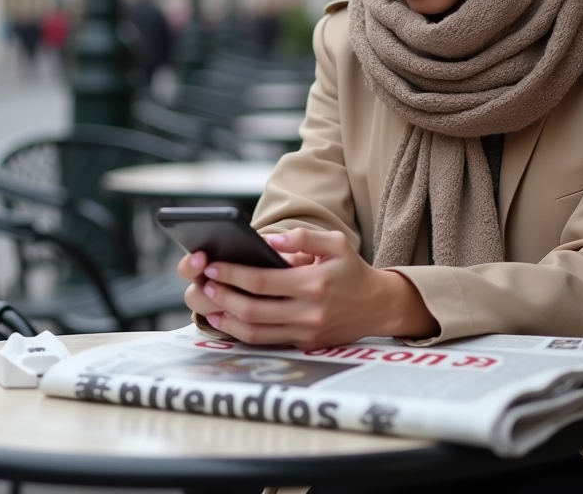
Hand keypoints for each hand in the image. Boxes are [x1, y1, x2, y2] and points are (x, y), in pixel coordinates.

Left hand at [179, 227, 437, 348]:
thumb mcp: (335, 243)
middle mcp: (309, 312)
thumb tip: (267, 241)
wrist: (377, 306)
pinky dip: (241, 332)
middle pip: (252, 309)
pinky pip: (266, 340)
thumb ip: (301, 238)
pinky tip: (226, 319)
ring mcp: (306, 332)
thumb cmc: (351, 270)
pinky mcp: (305, 344)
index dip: (233, 274)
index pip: (262, 281)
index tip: (213, 266)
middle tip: (204, 283)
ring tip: (208, 302)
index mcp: (314, 283)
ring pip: (255, 331)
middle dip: (223, 296)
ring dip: (226, 317)